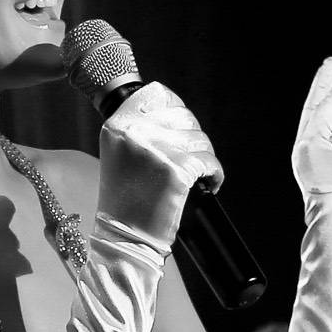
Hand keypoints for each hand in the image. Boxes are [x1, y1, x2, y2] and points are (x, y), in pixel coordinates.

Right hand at [96, 82, 222, 243]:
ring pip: (200, 139)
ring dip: (204, 158)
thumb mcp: (122, 154)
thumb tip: (177, 115)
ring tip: (196, 176)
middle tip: (189, 160)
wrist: (123, 237)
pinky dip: (214, 174)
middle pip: (184, 115)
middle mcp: (133, 131)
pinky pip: (209, 161)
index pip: (159, 94)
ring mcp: (156, 148)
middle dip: (193, 138)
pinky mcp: (177, 169)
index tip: (181, 127)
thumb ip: (142, 130)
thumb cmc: (125, 200)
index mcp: (117, 124)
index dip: (177, 109)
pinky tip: (208, 185)